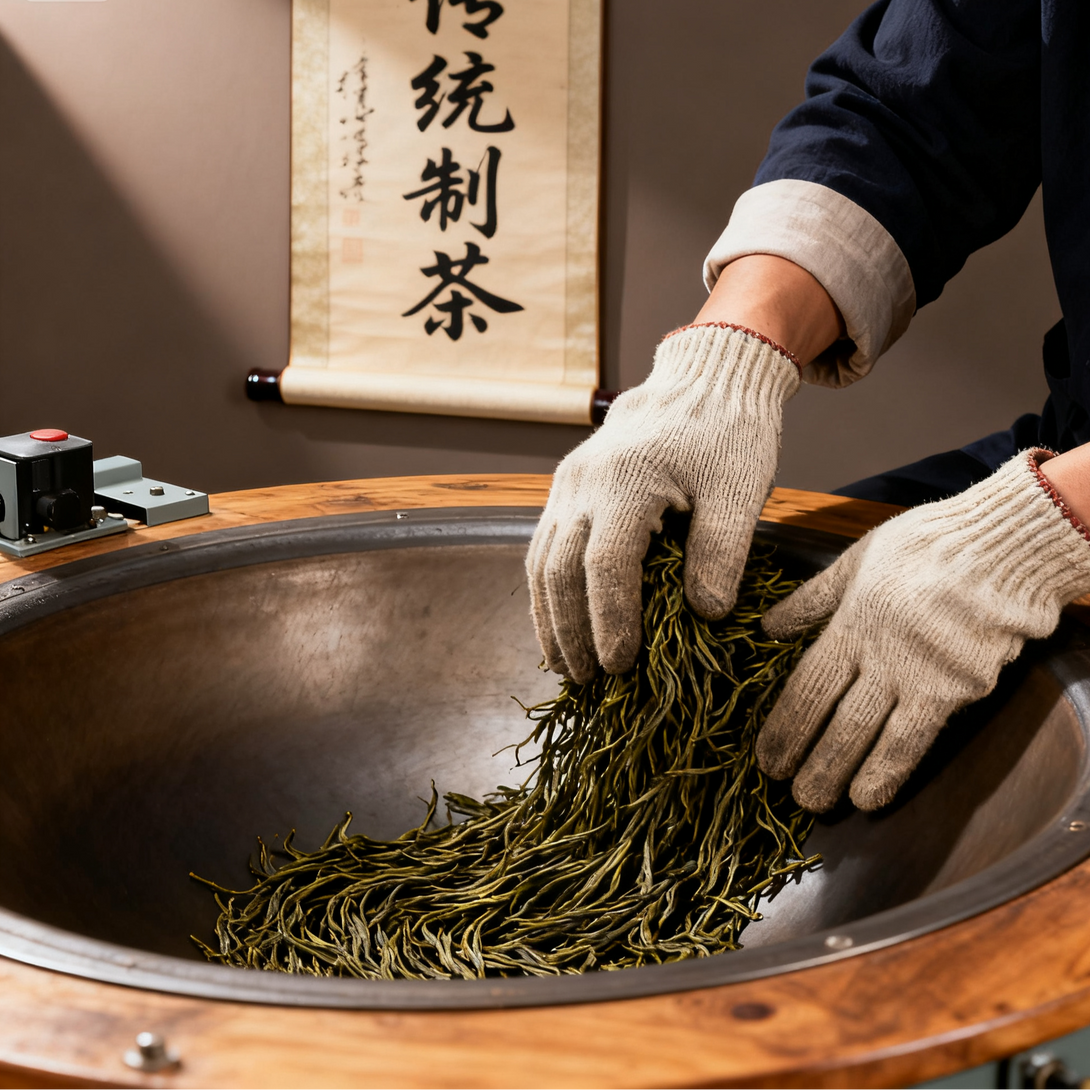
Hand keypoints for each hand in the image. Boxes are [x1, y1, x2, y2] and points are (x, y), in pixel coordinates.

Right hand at [527, 323, 800, 681]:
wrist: (704, 378)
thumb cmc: (729, 431)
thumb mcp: (739, 490)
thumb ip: (720, 552)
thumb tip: (704, 614)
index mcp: (625, 483)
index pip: (605, 568)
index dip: (611, 621)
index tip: (623, 665)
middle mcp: (582, 484)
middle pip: (560, 572)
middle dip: (571, 632)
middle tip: (589, 681)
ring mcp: (568, 484)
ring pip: (542, 561)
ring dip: (549, 617)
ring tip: (566, 666)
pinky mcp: (568, 487)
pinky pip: (544, 545)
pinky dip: (548, 589)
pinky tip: (559, 621)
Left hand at [756, 450, 1089, 812]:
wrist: (1002, 547)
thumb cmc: (926, 545)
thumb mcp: (857, 559)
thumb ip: (812, 598)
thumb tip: (769, 626)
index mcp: (851, 623)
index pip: (808, 686)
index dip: (785, 726)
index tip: (766, 756)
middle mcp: (879, 656)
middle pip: (833, 719)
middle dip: (806, 759)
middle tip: (785, 792)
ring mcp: (918, 676)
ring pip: (868, 736)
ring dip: (838, 774)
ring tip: (815, 803)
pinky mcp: (957, 690)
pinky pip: (916, 739)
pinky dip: (889, 770)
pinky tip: (871, 796)